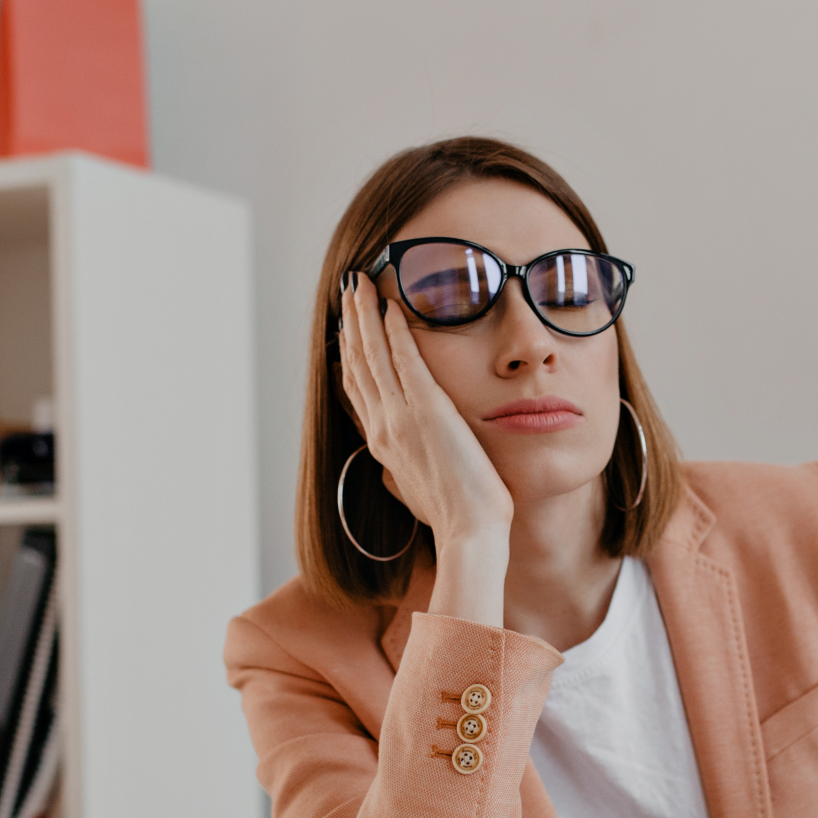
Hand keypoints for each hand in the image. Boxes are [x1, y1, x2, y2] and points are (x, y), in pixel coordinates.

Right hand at [338, 270, 513, 551]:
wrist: (469, 533)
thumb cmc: (453, 517)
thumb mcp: (417, 490)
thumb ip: (401, 470)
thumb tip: (392, 467)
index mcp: (381, 443)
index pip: (358, 388)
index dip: (350, 353)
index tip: (347, 327)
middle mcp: (382, 426)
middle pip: (358, 364)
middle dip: (351, 323)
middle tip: (348, 290)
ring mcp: (400, 418)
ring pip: (373, 355)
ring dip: (366, 316)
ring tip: (360, 284)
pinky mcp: (426, 411)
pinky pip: (405, 360)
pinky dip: (396, 330)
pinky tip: (393, 306)